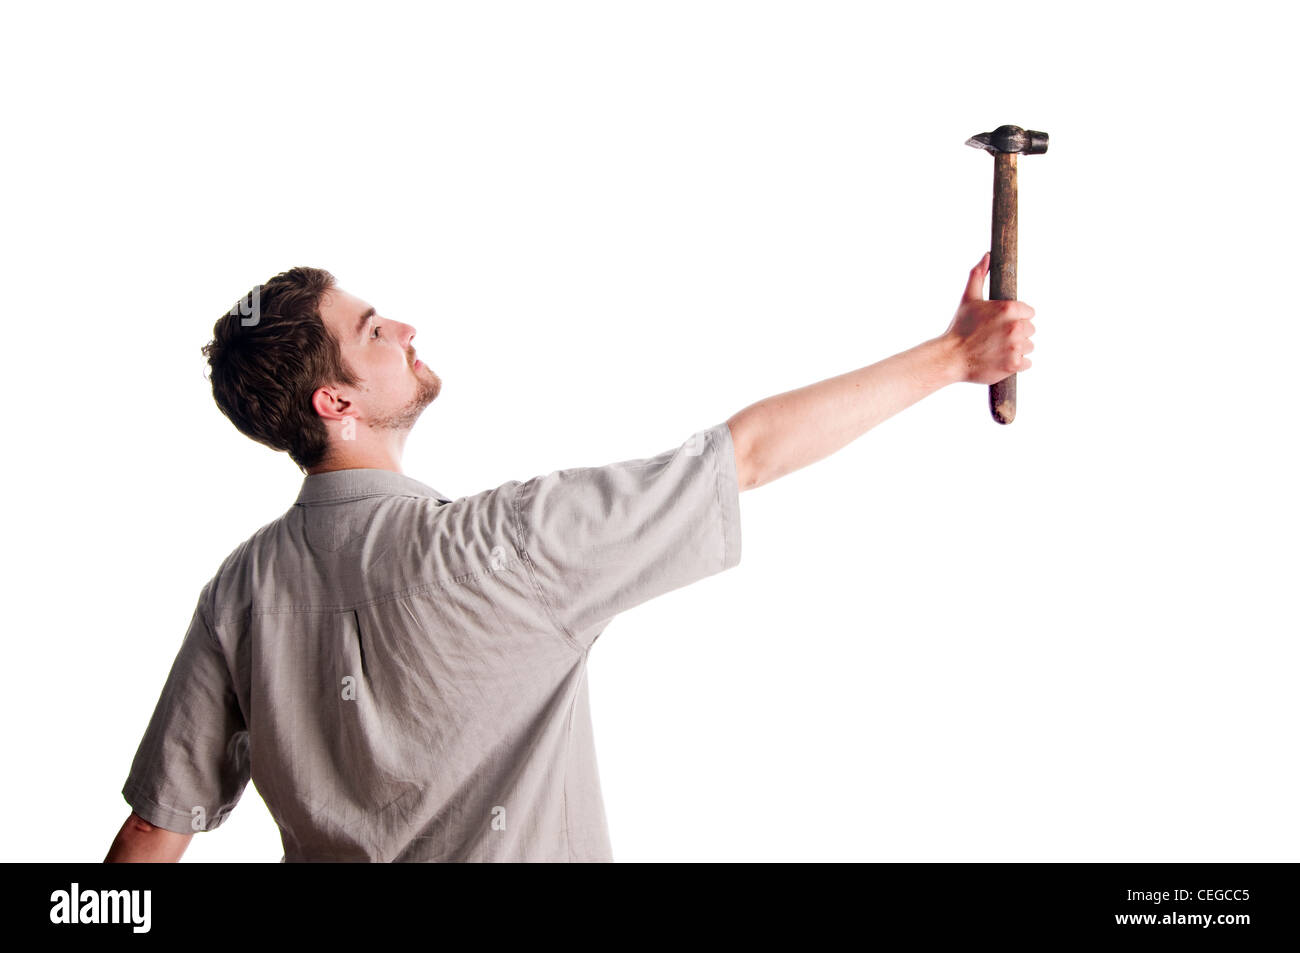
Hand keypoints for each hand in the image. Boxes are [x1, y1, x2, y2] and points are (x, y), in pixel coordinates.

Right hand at [941, 252, 1036, 384]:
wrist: (950, 358)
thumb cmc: (959, 328)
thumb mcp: (968, 298)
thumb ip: (979, 275)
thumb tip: (987, 255)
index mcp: (1008, 308)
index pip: (1028, 312)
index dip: (1016, 317)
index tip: (1002, 324)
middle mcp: (1015, 326)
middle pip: (1030, 329)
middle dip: (1017, 333)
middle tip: (997, 338)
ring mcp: (1015, 346)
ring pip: (1029, 346)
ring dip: (1017, 349)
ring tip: (997, 350)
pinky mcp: (1014, 364)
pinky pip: (1027, 363)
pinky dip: (1017, 364)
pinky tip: (1001, 360)